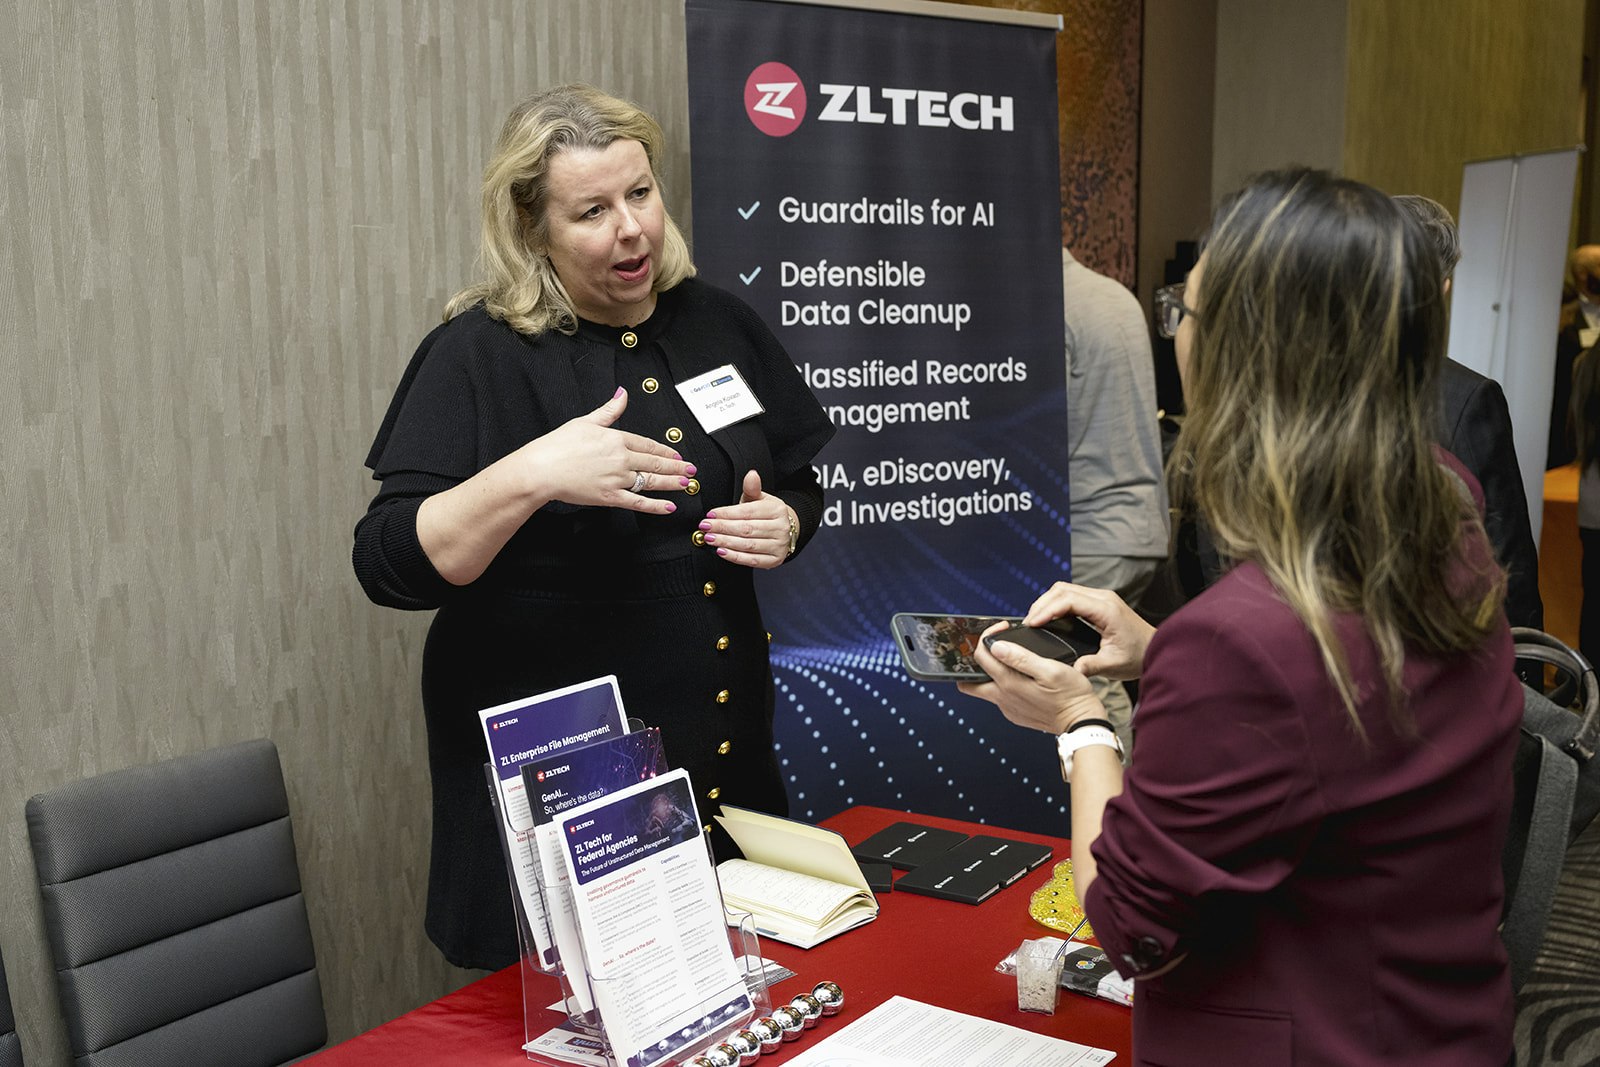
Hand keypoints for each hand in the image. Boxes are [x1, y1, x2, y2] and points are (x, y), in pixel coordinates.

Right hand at [525, 388, 695, 513]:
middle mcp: (620, 458)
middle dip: (676, 466)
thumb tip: (622, 393)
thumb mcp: (585, 421)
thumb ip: (609, 410)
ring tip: (686, 484)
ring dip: (672, 483)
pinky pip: (638, 502)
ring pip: (650, 481)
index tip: (677, 454)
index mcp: (615, 438)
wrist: (540, 469)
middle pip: (654, 462)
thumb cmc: (557, 445)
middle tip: (691, 469)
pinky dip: (655, 506)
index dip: (665, 450)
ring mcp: (616, 478)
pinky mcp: (609, 497)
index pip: (647, 444)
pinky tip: (668, 507)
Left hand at [698, 470, 794, 569]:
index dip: (727, 513)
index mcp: (777, 509)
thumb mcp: (759, 499)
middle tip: (705, 527)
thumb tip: (751, 474)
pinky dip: (735, 556)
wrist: (783, 530)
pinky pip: (752, 560)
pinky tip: (721, 551)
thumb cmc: (765, 514)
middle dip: (722, 528)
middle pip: (746, 528)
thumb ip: (752, 488)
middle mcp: (781, 527)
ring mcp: (779, 545)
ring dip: (725, 542)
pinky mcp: (775, 560)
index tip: (710, 514)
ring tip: (710, 538)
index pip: (748, 511)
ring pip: (748, 545)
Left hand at [959, 622, 1104, 733]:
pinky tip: (1021, 676)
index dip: (988, 637)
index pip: (980, 656)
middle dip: (975, 662)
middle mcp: (1003, 699)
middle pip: (969, 682)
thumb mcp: (1050, 670)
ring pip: (986, 689)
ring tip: (1009, 659)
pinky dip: (1004, 684)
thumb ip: (1021, 658)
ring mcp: (1008, 708)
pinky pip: (1001, 697)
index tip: (1003, 628)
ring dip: (992, 673)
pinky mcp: (1016, 715)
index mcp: (1009, 684)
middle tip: (991, 648)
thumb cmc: (1071, 695)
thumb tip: (996, 646)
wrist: (1082, 722)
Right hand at [1020, 583, 1154, 680]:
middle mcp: (1103, 598)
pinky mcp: (1098, 602)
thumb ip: (1091, 666)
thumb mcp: (1114, 665)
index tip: (1032, 623)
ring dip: (1047, 602)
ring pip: (1064, 589)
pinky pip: (1071, 595)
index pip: (1068, 600)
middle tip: (1028, 623)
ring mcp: (1101, 598)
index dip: (1047, 610)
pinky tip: (1048, 618)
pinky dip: (1056, 604)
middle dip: (1041, 604)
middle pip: (1062, 589)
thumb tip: (1071, 671)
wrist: (1155, 649)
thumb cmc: (1139, 656)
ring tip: (1034, 621)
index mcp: (1106, 610)